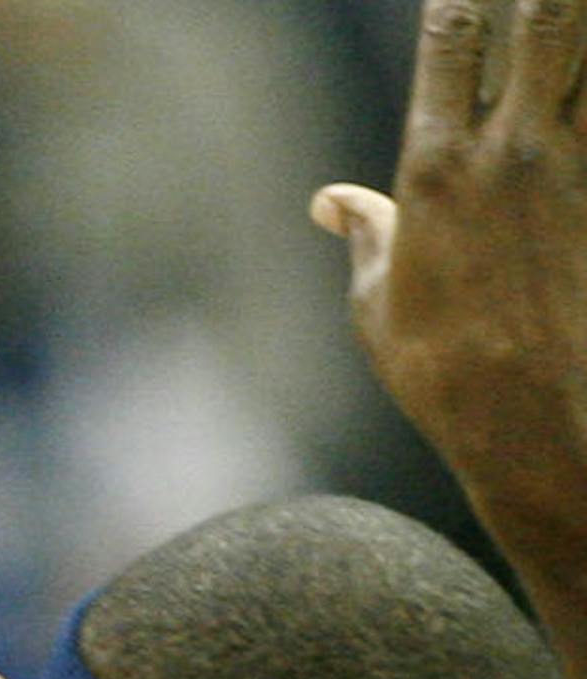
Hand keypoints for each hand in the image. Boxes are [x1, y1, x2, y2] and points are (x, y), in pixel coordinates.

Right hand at [312, 0, 586, 515]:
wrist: (536, 422)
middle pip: (545, 21)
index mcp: (434, 170)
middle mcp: (510, 152)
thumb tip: (330, 202)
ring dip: (575, 26)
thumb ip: (365, 234)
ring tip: (566, 9)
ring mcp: (572, 169)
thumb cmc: (441, 373)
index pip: (451, 41)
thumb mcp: (376, 307)